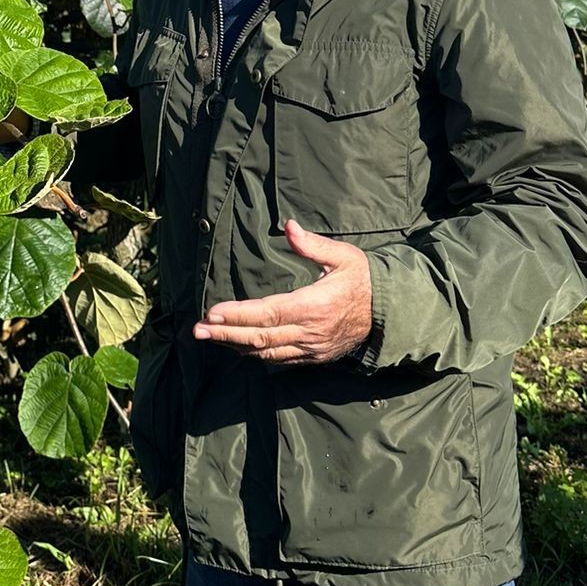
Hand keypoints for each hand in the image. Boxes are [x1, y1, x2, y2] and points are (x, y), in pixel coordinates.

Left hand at [192, 217, 372, 365]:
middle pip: (260, 336)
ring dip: (236, 345)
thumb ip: (313, 244)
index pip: (268, 313)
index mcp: (314, 305)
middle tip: (197, 330)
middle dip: (226, 334)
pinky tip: (239, 345)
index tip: (213, 313)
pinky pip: (279, 359)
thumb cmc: (363, 279)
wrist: (389, 312)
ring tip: (210, 337)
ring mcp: (311, 348)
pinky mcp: (314, 357)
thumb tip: (288, 226)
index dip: (238, 315)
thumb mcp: (344, 256)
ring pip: (266, 351)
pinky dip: (256, 352)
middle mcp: (309, 331)